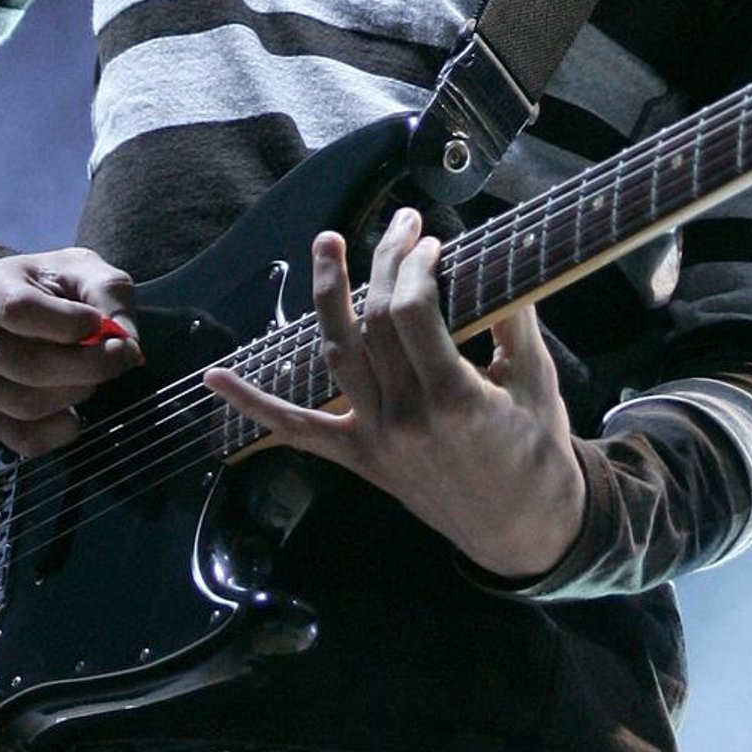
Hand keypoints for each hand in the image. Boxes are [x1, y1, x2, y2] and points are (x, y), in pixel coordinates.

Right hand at [0, 249, 140, 455]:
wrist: (4, 306)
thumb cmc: (46, 286)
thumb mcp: (81, 268)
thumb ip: (108, 293)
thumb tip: (126, 342)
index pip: (19, 310)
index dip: (69, 323)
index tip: (100, 323)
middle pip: (28, 365)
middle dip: (89, 365)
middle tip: (118, 354)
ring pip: (28, 405)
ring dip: (77, 393)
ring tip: (88, 374)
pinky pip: (24, 440)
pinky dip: (62, 431)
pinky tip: (74, 410)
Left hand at [204, 207, 587, 579]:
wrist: (523, 529)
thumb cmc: (537, 451)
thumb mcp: (537, 382)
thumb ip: (514, 320)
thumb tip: (498, 257)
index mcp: (455, 399)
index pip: (414, 313)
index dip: (417, 265)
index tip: (432, 241)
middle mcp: (407, 418)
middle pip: (377, 322)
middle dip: (387, 261)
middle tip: (403, 222)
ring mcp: (376, 440)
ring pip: (336, 356)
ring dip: (328, 295)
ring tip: (329, 242)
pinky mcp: (359, 459)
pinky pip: (299, 432)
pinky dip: (254, 405)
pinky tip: (214, 378)